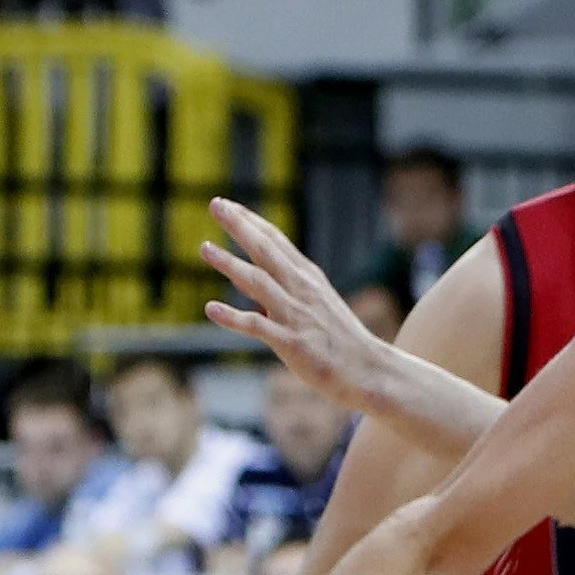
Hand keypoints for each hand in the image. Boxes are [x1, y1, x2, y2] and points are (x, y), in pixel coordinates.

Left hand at [199, 197, 398, 418]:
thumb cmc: (340, 339)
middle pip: (267, 251)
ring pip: (259, 282)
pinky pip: (258, 326)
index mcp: (309, 278)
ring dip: (231, 264)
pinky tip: (211, 309)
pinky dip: (233, 317)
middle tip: (216, 205)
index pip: (276, 242)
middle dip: (240, 227)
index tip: (227, 204)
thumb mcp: (315, 305)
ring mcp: (297, 315)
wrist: (370, 370)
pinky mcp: (292, 342)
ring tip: (205, 248)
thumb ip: (278, 292)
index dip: (251, 221)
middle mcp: (302, 290)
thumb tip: (243, 285)